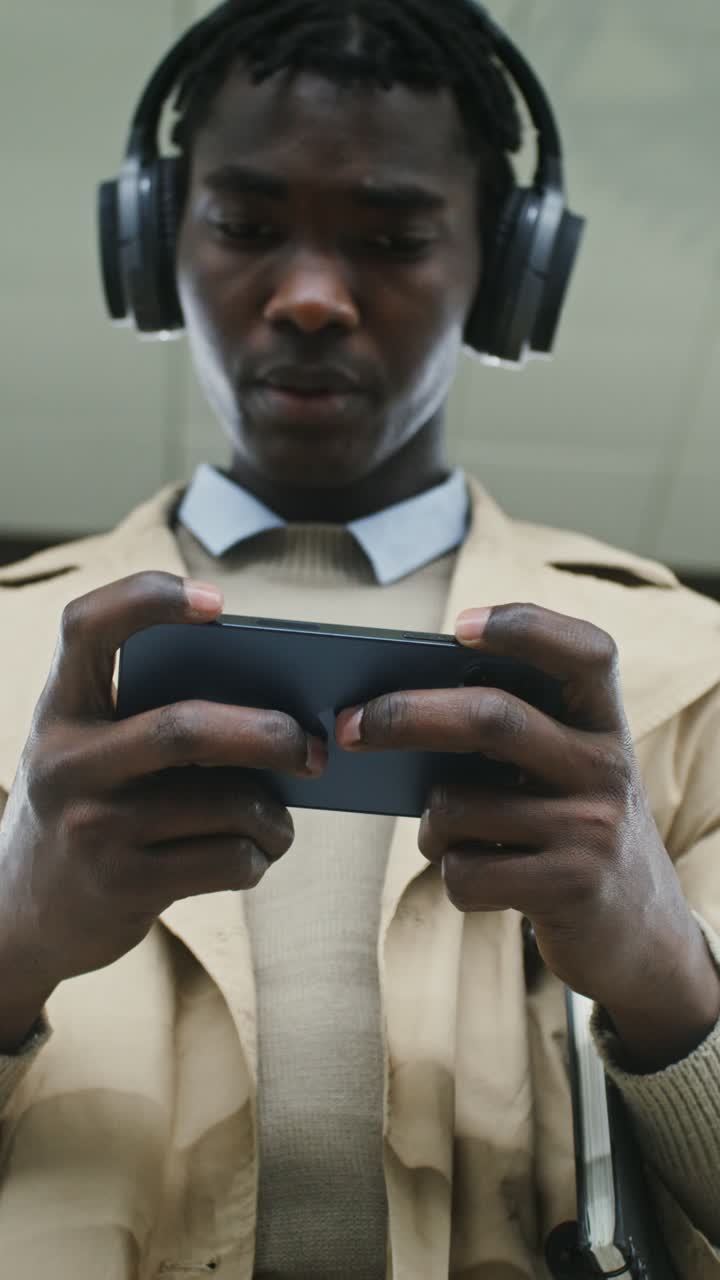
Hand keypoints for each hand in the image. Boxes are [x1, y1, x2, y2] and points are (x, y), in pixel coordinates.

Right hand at [0, 572, 326, 1048]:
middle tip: (312, 747)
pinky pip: (226, 860)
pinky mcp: (122, 885)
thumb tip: (279, 707)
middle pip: (185, 728)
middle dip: (267, 734)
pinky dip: (258, 855)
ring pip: (224, 803)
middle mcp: (66, 762)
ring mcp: (91, 827)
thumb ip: (149, 718)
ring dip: (274, 813)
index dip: (148, 597)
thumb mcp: (90, 752)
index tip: (218, 603)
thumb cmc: (90, 809)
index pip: (87, 627)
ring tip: (282, 818)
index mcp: (60, 708)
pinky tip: (253, 854)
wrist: (25, 916)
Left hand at [337, 603, 719, 1067]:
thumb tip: (392, 714)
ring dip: (429, 824)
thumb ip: (513, 735)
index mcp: (604, 722)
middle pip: (490, 719)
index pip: (584, 651)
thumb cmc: (568, 829)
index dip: (525, 627)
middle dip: (404, 716)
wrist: (639, 933)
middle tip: (347, 726)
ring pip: (456, 806)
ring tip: (448, 834)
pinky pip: (464, 872)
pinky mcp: (570, 888)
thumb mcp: (564, 772)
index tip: (458, 626)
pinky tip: (480, 877)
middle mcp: (607, 767)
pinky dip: (450, 875)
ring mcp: (592, 829)